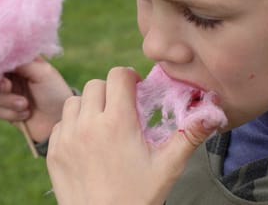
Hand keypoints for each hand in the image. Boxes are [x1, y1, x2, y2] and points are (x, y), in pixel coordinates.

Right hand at [0, 56, 72, 141]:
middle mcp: (15, 76)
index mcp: (24, 63)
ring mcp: (11, 93)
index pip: (3, 58)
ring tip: (25, 104)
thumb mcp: (43, 72)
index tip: (3, 73)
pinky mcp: (9, 110)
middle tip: (8, 87)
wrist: (60, 119)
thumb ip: (23, 62)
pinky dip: (12, 114)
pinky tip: (27, 114)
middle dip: (0, 84)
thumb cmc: (55, 91)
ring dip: (9, 101)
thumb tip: (3, 58)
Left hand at [47, 67, 217, 204]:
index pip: (118, 75)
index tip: (136, 91)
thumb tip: (213, 115)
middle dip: (111, 90)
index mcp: (117, 122)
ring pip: (75, 101)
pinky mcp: (54, 152)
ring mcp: (68, 138)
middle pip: (96, 84)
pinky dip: (74, 124)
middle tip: (122, 108)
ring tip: (103, 122)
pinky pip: (61, 123)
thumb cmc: (138, 196)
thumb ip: (189, 136)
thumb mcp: (168, 166)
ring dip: (90, 105)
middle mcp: (89, 124)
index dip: (129, 77)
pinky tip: (87, 140)